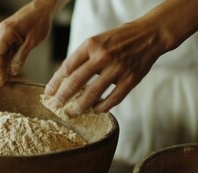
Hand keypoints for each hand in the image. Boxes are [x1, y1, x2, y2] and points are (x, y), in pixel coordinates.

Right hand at [0, 0, 67, 85]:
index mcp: (5, 32)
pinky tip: (11, 70)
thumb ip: (21, 56)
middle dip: (1, 70)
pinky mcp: (7, 35)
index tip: (1, 83)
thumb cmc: (39, 21)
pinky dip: (8, 60)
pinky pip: (6, 50)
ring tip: (8, 80)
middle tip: (5, 85)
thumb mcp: (32, 41)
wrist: (42, 8)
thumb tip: (13, 72)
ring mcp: (3, 34)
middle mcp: (0, 32)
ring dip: (4, 66)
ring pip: (1, 54)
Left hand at [44, 0, 197, 116]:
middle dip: (62, 97)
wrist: (150, 34)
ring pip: (93, 94)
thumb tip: (64, 79)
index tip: (48, 93)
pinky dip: (102, 107)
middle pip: (75, 82)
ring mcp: (118, 68)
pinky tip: (95, 110)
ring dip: (80, 107)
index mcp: (91, 45)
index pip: (66, 67)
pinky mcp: (131, 79)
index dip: (55, 82)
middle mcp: (103, 56)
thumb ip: (82, 58)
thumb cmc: (119, 39)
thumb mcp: (97, 41)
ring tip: (72, 113)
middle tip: (56, 107)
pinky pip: (113, 99)